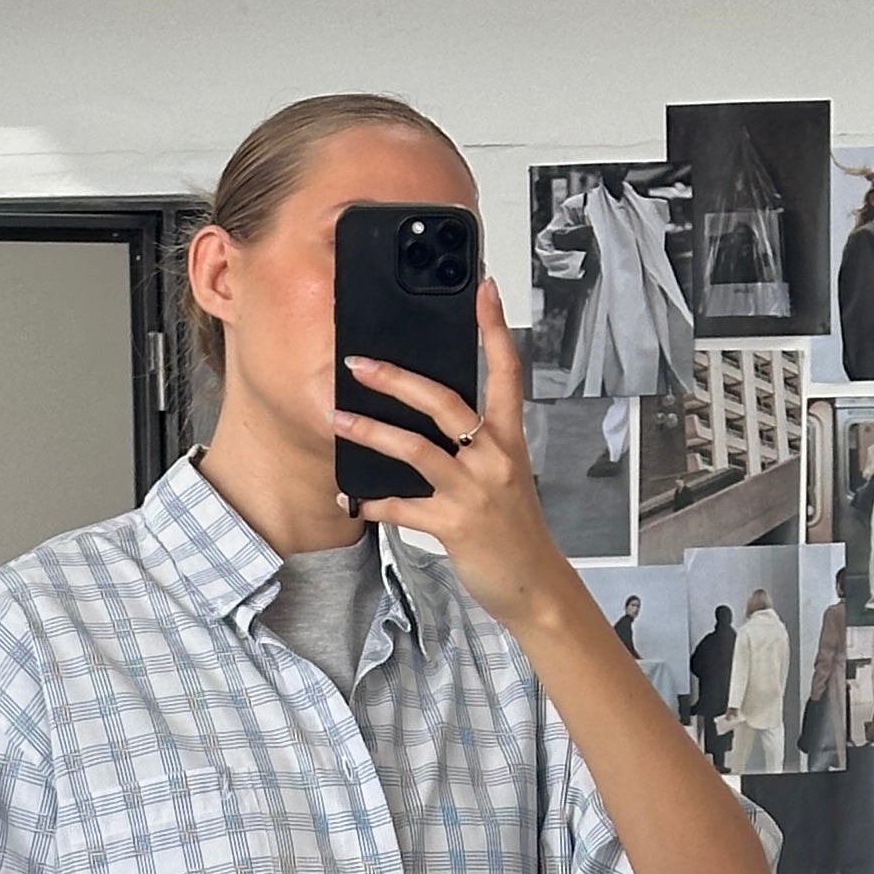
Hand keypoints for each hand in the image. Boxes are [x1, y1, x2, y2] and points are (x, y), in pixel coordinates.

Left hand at [334, 278, 575, 638]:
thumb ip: (475, 448)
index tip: (483, 289)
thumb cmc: (515, 530)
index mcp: (509, 440)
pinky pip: (404, 507)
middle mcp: (493, 458)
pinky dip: (373, 503)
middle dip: (397, 379)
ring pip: (416, 449)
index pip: (506, 372)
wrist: (535, 584)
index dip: (494, 329)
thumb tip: (428, 424)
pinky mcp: (455, 524)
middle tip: (358, 362)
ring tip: (338, 419)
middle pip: (445, 402)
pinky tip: (350, 500)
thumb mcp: (504, 478)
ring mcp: (474, 491)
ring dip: (371, 432)